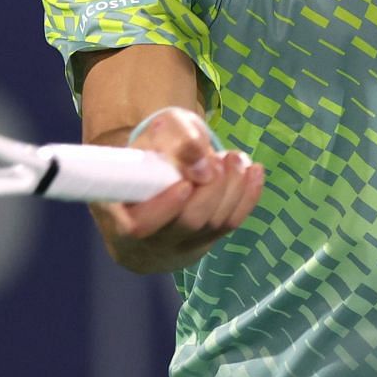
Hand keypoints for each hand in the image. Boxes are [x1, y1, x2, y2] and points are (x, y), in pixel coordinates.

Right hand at [96, 107, 265, 273]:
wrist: (156, 176)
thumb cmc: (150, 152)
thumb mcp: (155, 134)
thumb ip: (175, 138)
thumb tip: (203, 164)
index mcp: (121, 215)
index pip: (140, 226)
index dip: (165, 207)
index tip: (185, 184)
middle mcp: (152, 238)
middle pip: (190, 223)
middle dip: (213, 189)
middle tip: (220, 159)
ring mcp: (182, 243)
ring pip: (215, 224)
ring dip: (233, 188)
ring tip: (234, 158)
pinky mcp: (207, 240)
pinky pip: (232, 224)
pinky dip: (249, 197)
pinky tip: (255, 171)